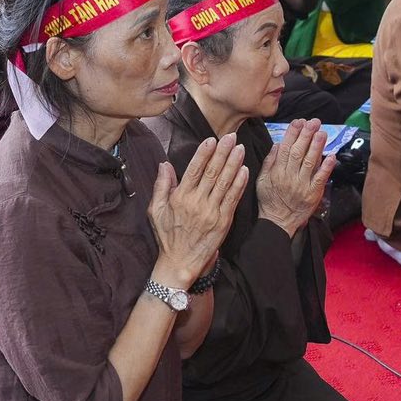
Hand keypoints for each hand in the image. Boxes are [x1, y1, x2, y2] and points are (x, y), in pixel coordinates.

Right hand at [148, 135, 248, 286]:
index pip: (194, 170)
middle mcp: (197, 202)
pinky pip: (233, 199)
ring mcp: (212, 212)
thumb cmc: (167, 236)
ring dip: (234, 164)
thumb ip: (161, 186)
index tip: (212, 139)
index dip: (204, 153)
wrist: (180, 262)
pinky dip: (239, 184)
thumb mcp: (156, 210)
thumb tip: (165, 164)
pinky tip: (244, 171)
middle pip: (212, 172)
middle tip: (232, 137)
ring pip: (225, 183)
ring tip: (240, 148)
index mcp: (180, 197)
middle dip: (223, 153)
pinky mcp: (223, 222)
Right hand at [259, 119, 334, 236]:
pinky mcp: (312, 194)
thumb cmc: (269, 201)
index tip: (298, 122)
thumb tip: (277, 144)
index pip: (285, 148)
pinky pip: (320, 178)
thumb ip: (269, 162)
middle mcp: (289, 176)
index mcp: (276, 172)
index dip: (292, 134)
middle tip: (313, 122)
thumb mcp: (261, 180)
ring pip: (309, 162)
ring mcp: (302, 185)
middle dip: (306, 135)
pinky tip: (332, 156)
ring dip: (316, 146)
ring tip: (322, 132)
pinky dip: (326, 167)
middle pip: (298, 152)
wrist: (277, 222)